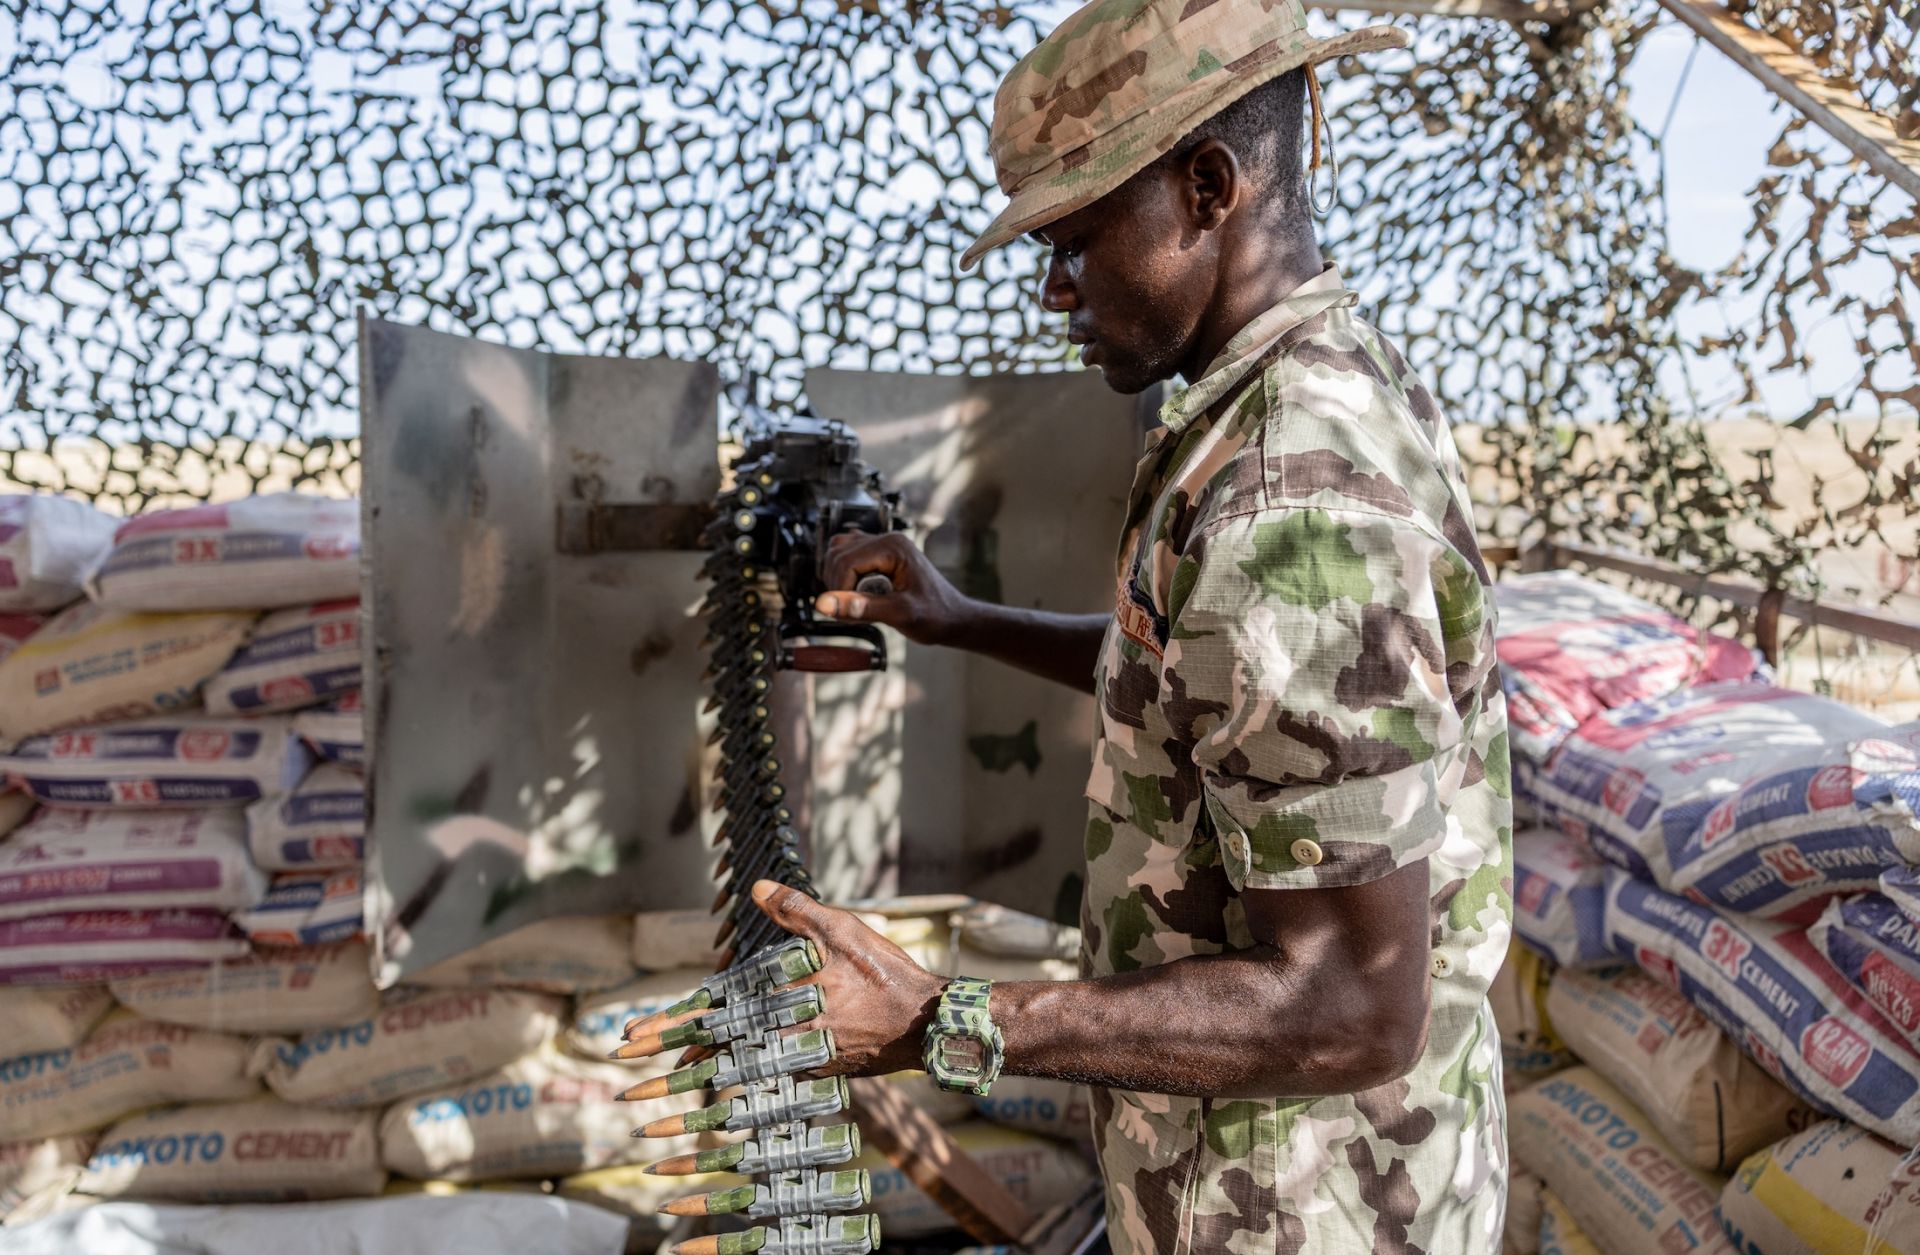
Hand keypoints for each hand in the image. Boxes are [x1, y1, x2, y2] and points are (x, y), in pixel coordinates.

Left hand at [614, 880, 943, 1088]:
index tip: (628, 1036)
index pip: (710, 1015)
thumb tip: (757, 888)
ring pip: (735, 1066)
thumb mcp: (845, 931)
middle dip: (666, 1052)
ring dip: (696, 1072)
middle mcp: (782, 1037)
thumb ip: (799, 910)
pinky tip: (723, 1079)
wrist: (927, 1025)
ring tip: (658, 1080)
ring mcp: (797, 1059)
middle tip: (623, 1058)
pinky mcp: (815, 1071)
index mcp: (780, 1002)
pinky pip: (768, 1074)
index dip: (667, 1025)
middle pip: (712, 1047)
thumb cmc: (886, 975)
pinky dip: (740, 1077)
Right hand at [817, 531, 972, 646]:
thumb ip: (862, 608)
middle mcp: (886, 540)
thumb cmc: (936, 615)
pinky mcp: (878, 557)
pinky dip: (844, 578)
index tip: (847, 612)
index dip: (839, 589)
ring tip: (856, 603)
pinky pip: (847, 558)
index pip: (845, 560)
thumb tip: (825, 604)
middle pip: (837, 554)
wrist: (953, 618)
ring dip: (838, 580)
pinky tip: (857, 596)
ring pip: (838, 553)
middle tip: (853, 610)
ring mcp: (882, 546)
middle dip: (838, 585)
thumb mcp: (899, 614)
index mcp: (893, 547)